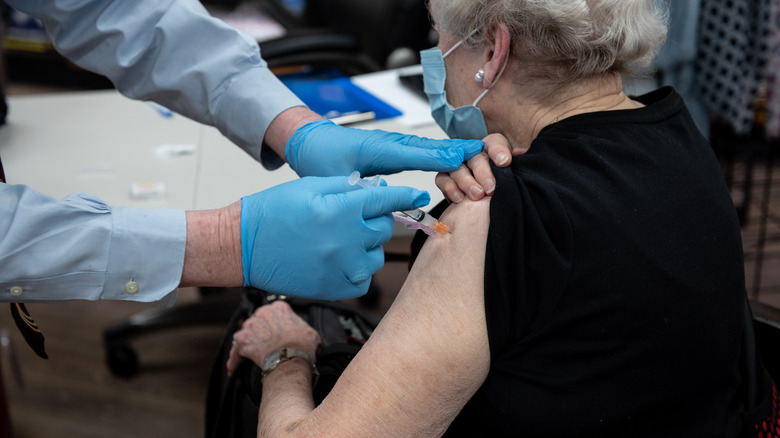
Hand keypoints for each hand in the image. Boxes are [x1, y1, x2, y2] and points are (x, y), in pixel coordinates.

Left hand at [226, 300, 320, 375]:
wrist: (291, 361)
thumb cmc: (302, 347)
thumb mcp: (310, 332)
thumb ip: (302, 327)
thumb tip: (304, 334)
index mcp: (279, 308)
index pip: (273, 312)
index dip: (274, 324)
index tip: (275, 332)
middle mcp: (262, 312)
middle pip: (257, 321)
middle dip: (259, 332)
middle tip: (265, 344)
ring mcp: (251, 326)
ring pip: (245, 334)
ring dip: (247, 344)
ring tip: (250, 356)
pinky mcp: (242, 341)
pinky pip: (236, 351)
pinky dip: (235, 360)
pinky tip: (234, 368)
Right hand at [241, 175, 429, 298]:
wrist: (242, 246)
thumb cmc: (272, 212)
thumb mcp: (310, 186)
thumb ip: (347, 186)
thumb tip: (377, 187)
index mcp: (341, 209)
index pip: (387, 199)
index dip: (405, 196)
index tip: (418, 196)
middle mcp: (345, 240)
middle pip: (384, 228)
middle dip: (375, 219)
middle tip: (353, 217)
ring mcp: (341, 267)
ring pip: (376, 256)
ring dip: (366, 246)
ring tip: (341, 240)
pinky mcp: (333, 288)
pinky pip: (363, 280)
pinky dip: (357, 270)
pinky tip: (339, 259)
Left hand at [285, 120, 483, 176]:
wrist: (309, 142)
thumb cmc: (321, 159)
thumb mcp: (340, 180)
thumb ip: (365, 190)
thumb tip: (388, 202)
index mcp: (378, 148)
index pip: (418, 152)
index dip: (444, 156)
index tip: (468, 157)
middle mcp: (390, 143)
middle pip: (432, 148)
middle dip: (460, 153)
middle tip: (487, 156)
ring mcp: (394, 144)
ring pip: (429, 148)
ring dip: (454, 153)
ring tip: (480, 155)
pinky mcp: (394, 149)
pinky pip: (422, 151)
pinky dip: (441, 154)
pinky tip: (455, 158)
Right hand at [435, 134, 526, 202]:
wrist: (484, 210)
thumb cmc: (499, 190)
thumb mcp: (513, 176)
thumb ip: (517, 164)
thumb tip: (522, 154)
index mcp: (492, 150)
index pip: (494, 142)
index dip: (498, 150)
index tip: (504, 162)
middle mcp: (475, 156)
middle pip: (474, 156)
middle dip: (482, 172)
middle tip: (490, 187)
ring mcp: (459, 166)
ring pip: (457, 167)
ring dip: (466, 181)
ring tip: (477, 195)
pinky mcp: (447, 179)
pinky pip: (443, 178)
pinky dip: (449, 187)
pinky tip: (459, 198)